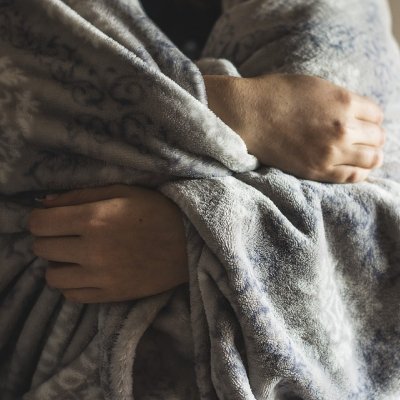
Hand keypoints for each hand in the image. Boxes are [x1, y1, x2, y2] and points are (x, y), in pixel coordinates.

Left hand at [28, 185, 187, 302]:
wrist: (189, 242)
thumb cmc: (157, 210)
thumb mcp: (122, 191)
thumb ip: (81, 195)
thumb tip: (44, 203)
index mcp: (93, 219)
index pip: (39, 223)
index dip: (40, 218)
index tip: (51, 218)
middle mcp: (92, 250)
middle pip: (41, 249)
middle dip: (48, 238)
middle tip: (65, 234)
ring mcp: (101, 277)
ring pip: (52, 277)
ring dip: (57, 263)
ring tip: (73, 255)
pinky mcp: (112, 295)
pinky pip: (72, 296)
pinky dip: (72, 283)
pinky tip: (85, 272)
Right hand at [204, 73, 384, 182]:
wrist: (248, 115)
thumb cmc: (277, 95)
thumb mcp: (316, 86)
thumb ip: (341, 100)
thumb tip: (357, 113)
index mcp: (345, 102)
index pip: (377, 115)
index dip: (370, 119)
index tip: (362, 123)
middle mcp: (343, 128)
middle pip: (378, 138)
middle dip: (372, 137)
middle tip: (363, 139)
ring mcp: (330, 152)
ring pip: (371, 159)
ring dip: (370, 156)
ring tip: (362, 155)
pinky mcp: (317, 170)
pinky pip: (352, 176)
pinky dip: (359, 173)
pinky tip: (356, 169)